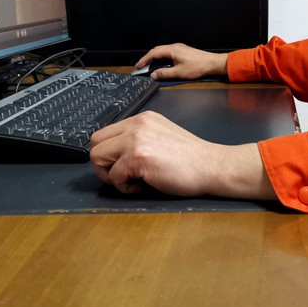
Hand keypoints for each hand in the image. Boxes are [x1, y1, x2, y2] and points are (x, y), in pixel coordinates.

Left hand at [89, 111, 276, 199]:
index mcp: (143, 119)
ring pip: (98, 157)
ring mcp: (136, 139)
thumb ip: (141, 139)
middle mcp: (137, 125)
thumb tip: (117, 155)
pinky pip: (114, 176)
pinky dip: (125, 187)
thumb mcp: (162, 137)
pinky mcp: (137, 157)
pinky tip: (144, 186)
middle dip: (104, 164)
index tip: (125, 166)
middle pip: (96, 143)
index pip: (106, 133)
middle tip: (123, 176)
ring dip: (110, 175)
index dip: (110, 154)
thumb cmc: (192, 159)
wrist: (212, 166)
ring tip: (133, 181)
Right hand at [134, 43, 227, 80]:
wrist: (212, 63)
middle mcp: (175, 47)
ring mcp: (179, 48)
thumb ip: (164, 74)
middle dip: (148, 58)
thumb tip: (153, 74)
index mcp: (172, 50)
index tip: (138, 66)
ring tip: (151, 66)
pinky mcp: (183, 51)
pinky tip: (163, 65)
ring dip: (156, 58)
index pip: (153, 53)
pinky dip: (163, 58)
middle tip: (142, 66)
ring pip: (163, 51)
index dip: (144, 60)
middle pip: (157, 50)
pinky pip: (169, 53)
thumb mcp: (179, 73)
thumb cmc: (198, 67)